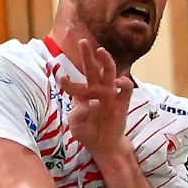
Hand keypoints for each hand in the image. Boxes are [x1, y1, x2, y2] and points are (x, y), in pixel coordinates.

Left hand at [65, 38, 134, 162]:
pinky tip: (119, 81)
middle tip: (82, 41)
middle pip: (92, 69)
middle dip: (87, 55)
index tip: (62, 78)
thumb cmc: (88, 132)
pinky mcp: (122, 103)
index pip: (74, 84)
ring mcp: (110, 95)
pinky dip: (124, 83)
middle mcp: (96, 90)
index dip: (68, 82)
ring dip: (106, 61)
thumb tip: (88, 103)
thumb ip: (78, 114)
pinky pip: (126, 90)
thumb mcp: (76, 125)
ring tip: (101, 51)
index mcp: (83, 94)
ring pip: (109, 73)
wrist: (103, 145)